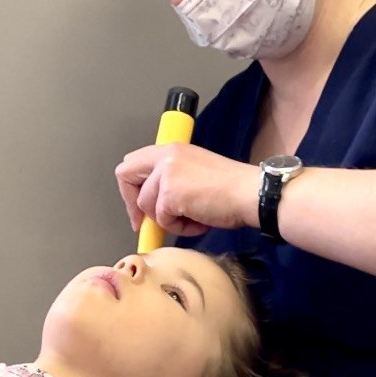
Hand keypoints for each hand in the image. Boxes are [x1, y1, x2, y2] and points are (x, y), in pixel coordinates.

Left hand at [115, 143, 259, 236]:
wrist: (250, 194)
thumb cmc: (232, 187)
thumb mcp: (195, 171)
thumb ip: (171, 178)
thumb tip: (154, 202)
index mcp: (172, 148)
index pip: (133, 162)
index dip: (133, 188)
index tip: (141, 207)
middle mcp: (166, 156)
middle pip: (125, 175)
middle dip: (132, 203)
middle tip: (145, 223)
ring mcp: (166, 174)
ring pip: (146, 206)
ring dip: (168, 220)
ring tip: (194, 218)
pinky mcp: (170, 194)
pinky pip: (162, 220)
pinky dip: (180, 228)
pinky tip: (200, 221)